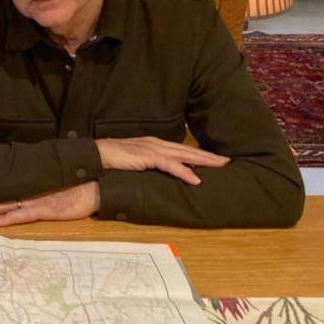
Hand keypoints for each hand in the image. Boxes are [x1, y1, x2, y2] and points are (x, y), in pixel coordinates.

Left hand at [0, 182, 100, 225]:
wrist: (100, 184)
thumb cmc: (83, 184)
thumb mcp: (62, 183)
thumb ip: (48, 183)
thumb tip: (36, 183)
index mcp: (37, 184)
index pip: (12, 186)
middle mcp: (35, 191)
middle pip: (6, 193)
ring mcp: (41, 200)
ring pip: (11, 203)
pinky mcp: (48, 209)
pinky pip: (26, 215)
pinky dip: (12, 218)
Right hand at [95, 136, 228, 184]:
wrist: (96, 154)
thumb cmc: (112, 158)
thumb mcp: (134, 161)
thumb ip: (147, 164)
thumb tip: (158, 174)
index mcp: (154, 144)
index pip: (181, 149)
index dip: (198, 154)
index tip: (213, 159)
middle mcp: (157, 144)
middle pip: (188, 150)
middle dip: (208, 156)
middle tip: (227, 161)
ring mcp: (153, 149)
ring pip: (184, 155)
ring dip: (203, 161)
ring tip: (220, 166)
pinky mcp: (147, 156)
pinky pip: (170, 165)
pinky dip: (184, 172)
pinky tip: (196, 179)